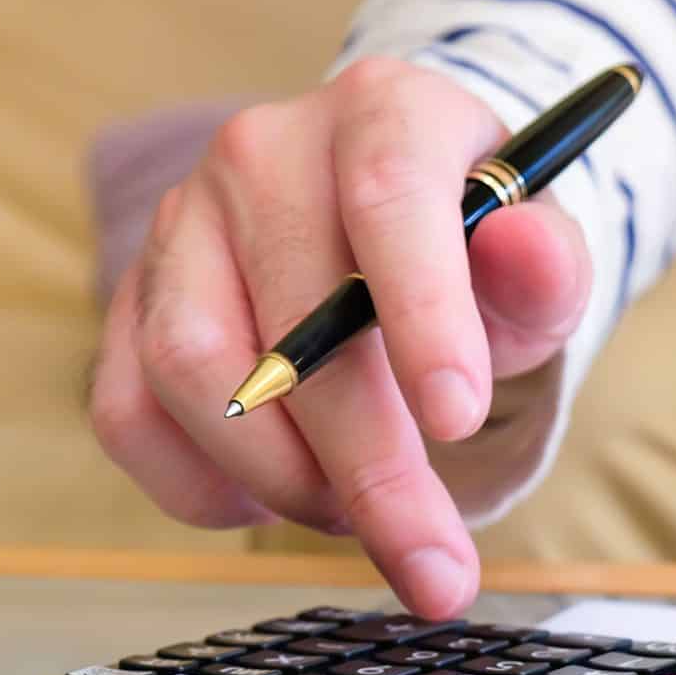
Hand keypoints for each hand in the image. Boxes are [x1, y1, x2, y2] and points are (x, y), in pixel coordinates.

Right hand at [89, 61, 593, 616]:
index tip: (460, 423)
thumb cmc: (474, 249)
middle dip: (371, 466)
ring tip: (360, 513)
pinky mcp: (129, 298)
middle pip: (293, 318)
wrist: (395, 229)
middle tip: (435, 562)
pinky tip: (273, 502)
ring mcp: (181, 223)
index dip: (421, 312)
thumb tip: (531, 254)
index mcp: (381, 112)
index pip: (388, 196)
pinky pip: (129, 411)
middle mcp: (263, 151)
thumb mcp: (537, 254)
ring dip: (282, 476)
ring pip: (192, 368)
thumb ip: (547, 266)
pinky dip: (199, 487)